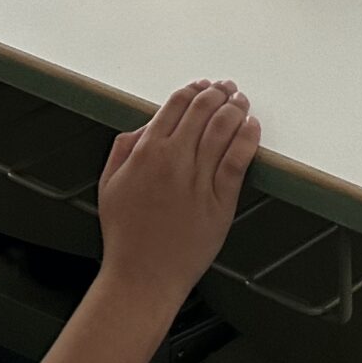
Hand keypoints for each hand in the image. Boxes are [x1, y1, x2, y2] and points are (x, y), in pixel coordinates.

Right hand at [97, 80, 259, 308]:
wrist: (143, 276)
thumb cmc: (126, 235)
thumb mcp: (109, 184)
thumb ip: (124, 148)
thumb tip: (146, 126)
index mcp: (146, 152)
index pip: (175, 105)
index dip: (193, 90)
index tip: (202, 86)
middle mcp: (174, 160)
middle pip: (203, 110)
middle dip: (218, 93)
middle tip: (226, 88)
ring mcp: (199, 180)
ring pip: (223, 129)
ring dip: (235, 108)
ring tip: (240, 101)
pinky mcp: (220, 201)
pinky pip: (238, 160)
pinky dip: (247, 137)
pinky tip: (252, 127)